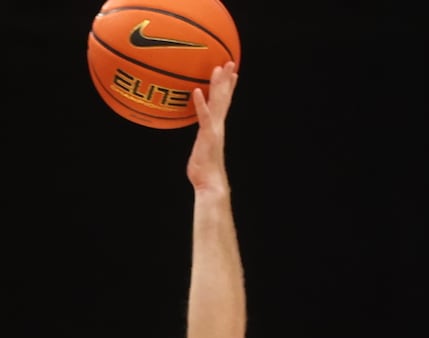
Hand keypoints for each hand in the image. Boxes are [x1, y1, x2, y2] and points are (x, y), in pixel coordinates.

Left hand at [186, 62, 237, 192]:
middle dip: (226, 80)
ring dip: (218, 85)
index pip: (223, 104)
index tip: (231, 74)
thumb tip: (199, 141)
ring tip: (219, 68)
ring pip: (218, 103)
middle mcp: (218, 126)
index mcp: (217, 128)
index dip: (228, 88)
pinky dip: (201, 104)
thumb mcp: (202, 152)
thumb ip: (201, 142)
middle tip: (229, 62)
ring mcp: (213, 130)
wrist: (211, 184)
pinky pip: (204, 116)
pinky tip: (197, 91)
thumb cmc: (205, 173)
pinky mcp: (207, 136)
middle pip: (224, 98)